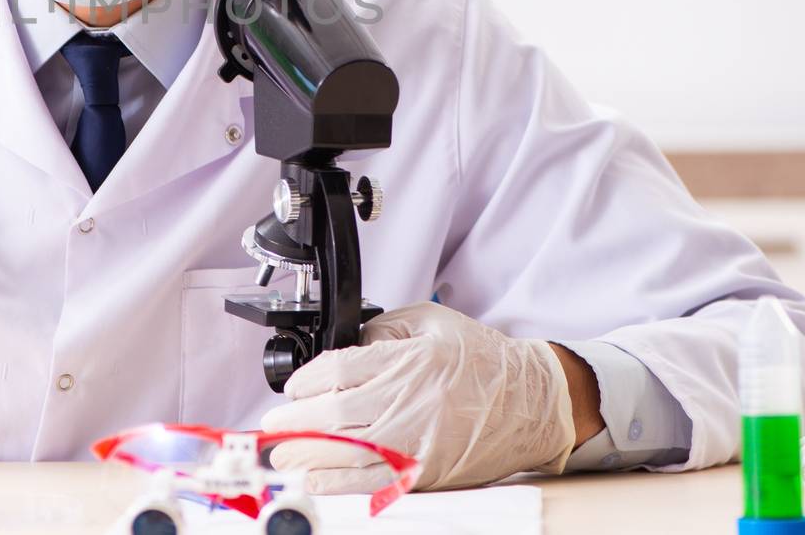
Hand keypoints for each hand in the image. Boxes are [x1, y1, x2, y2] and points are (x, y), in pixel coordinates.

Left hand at [261, 302, 578, 491]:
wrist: (532, 401)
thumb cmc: (482, 361)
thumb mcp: (430, 321)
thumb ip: (381, 328)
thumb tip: (343, 343)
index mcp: (408, 360)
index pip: (338, 371)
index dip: (304, 381)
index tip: (293, 387)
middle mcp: (409, 402)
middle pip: (332, 416)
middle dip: (292, 423)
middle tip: (272, 425)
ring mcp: (418, 441)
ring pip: (345, 453)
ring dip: (303, 456)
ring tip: (279, 455)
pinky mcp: (426, 471)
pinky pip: (372, 481)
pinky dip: (337, 483)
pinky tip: (314, 480)